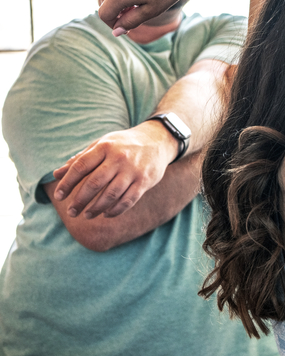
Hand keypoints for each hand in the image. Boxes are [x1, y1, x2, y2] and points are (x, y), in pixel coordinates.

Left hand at [52, 121, 177, 218]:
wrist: (157, 140)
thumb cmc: (123, 144)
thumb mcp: (102, 145)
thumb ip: (81, 159)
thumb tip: (57, 174)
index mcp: (105, 147)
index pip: (80, 166)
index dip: (67, 183)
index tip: (59, 196)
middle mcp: (119, 158)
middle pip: (94, 183)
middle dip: (80, 200)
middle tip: (71, 212)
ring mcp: (133, 170)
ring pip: (111, 194)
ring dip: (96, 208)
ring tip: (87, 215)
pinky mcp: (145, 181)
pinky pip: (128, 200)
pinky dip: (116, 210)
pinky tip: (106, 214)